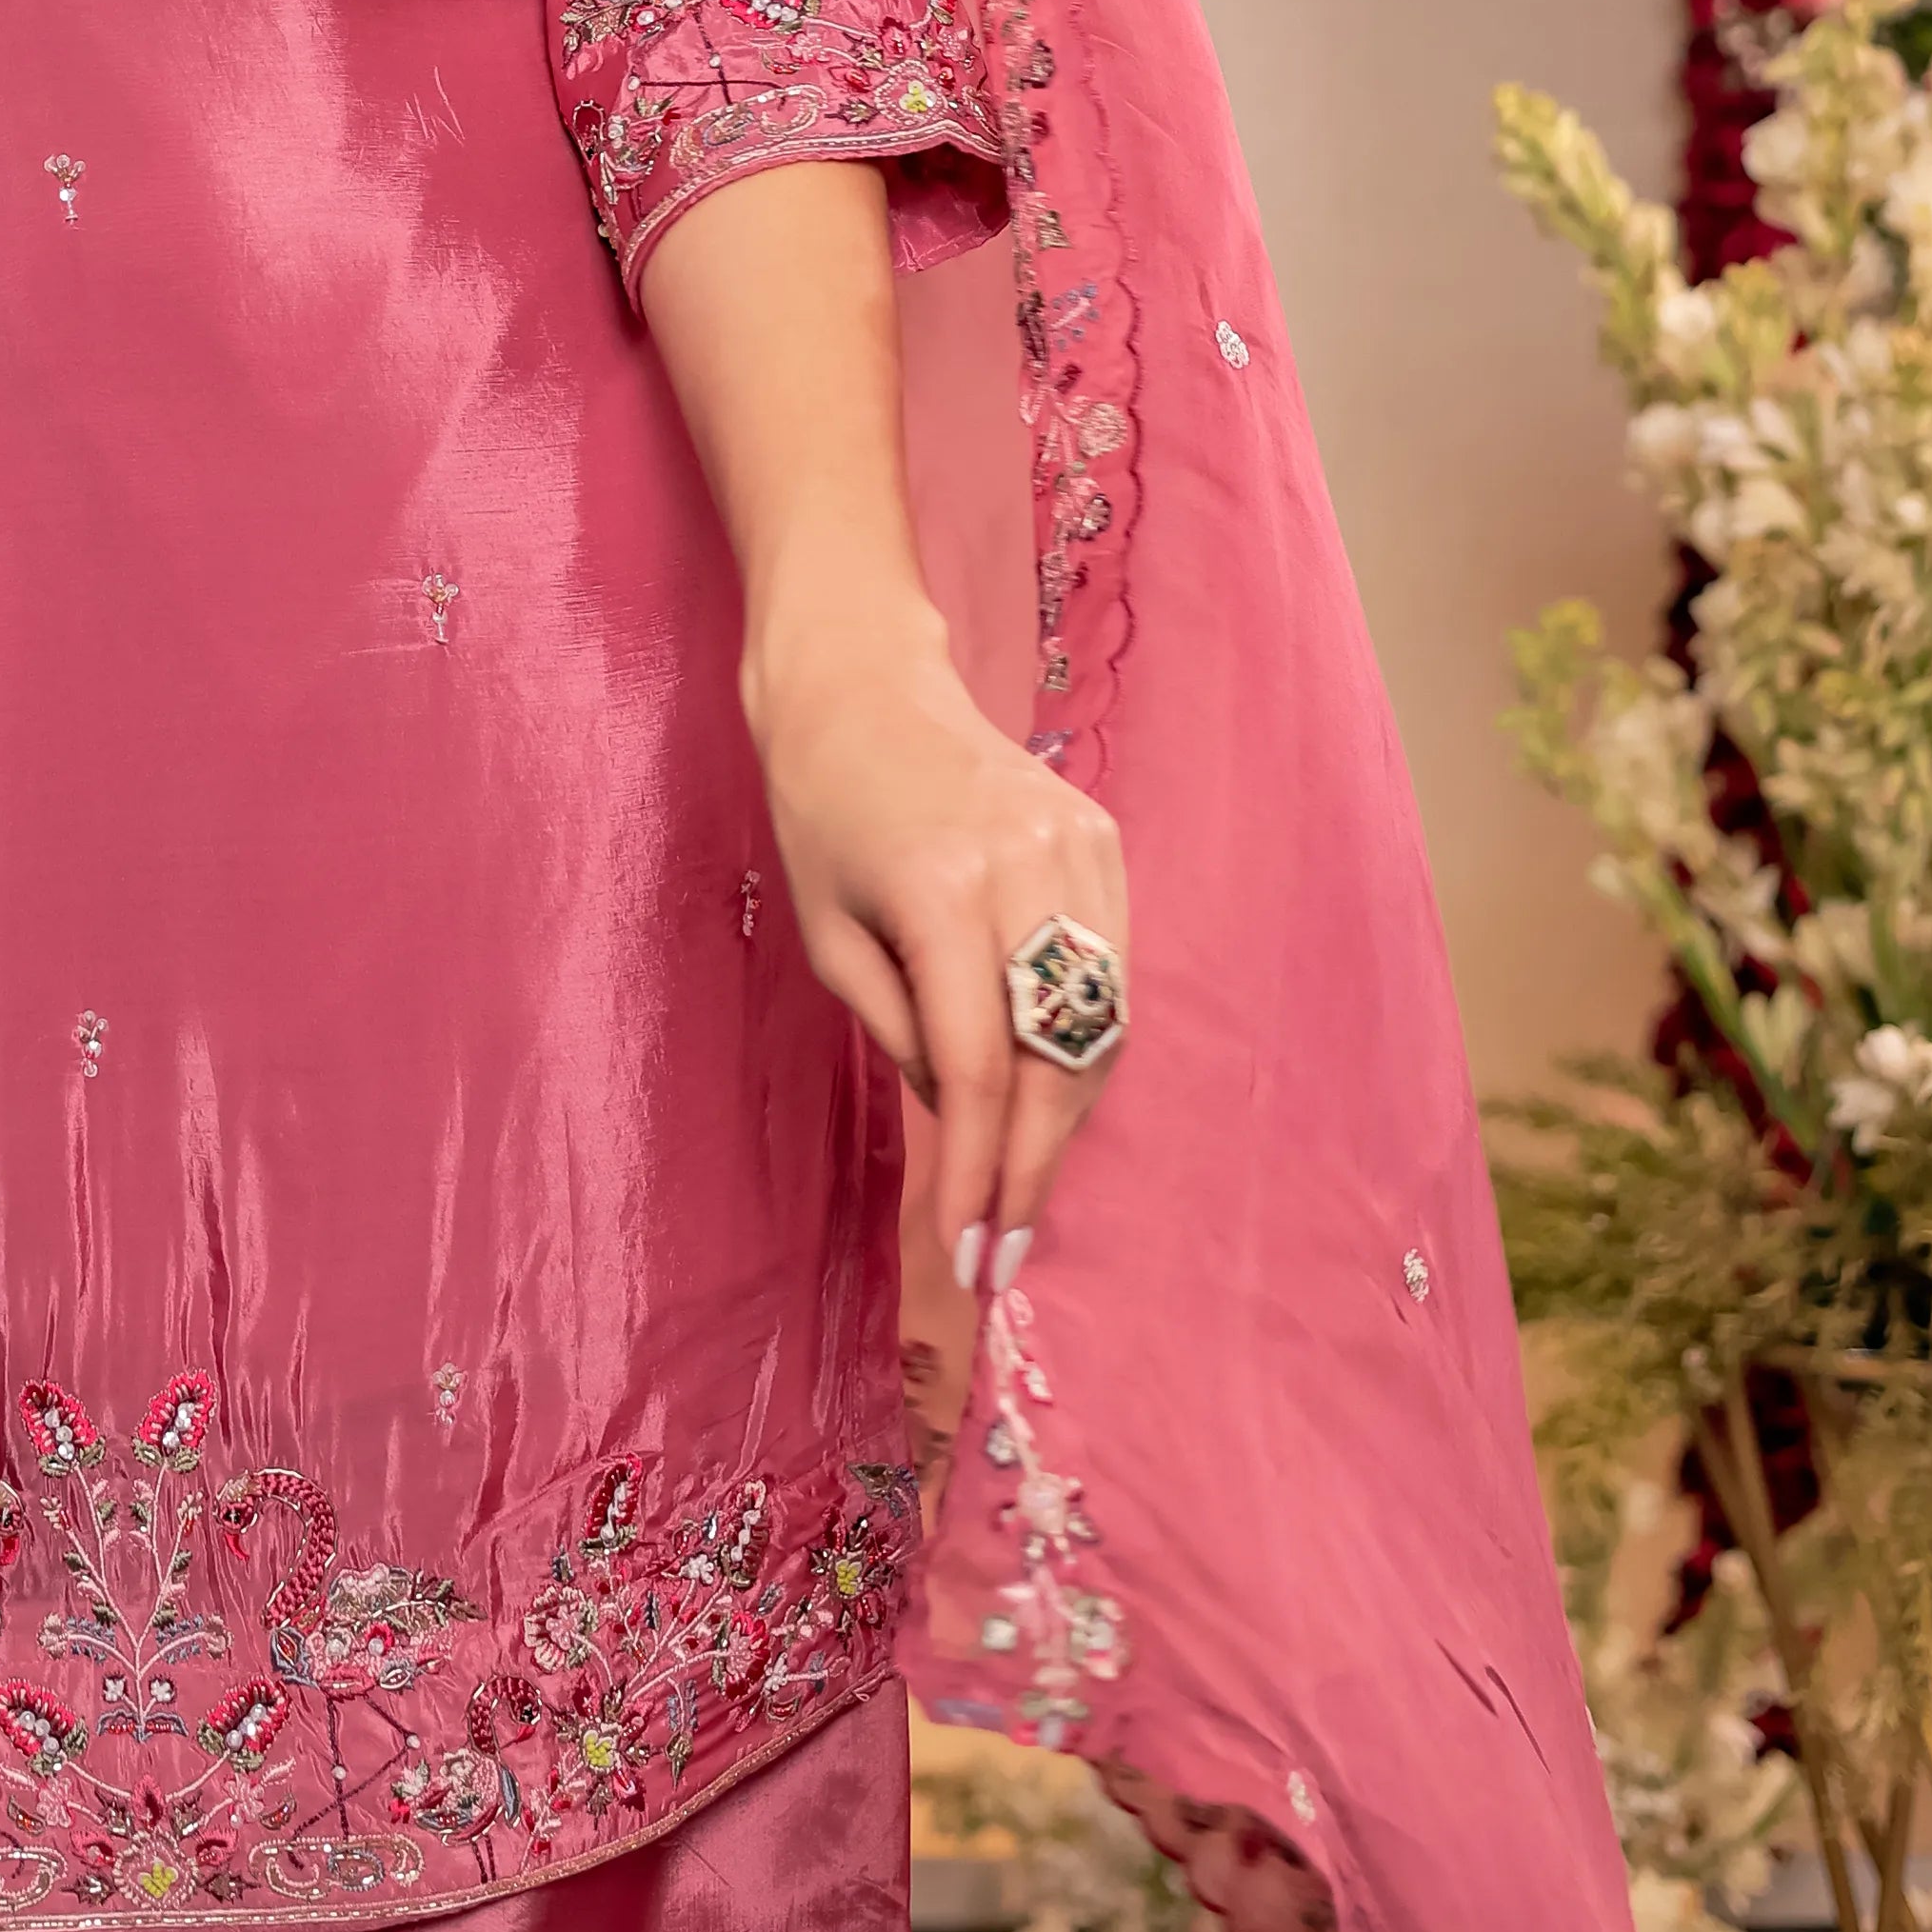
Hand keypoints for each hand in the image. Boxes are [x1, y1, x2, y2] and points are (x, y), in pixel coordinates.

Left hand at [741, 586, 1126, 1291]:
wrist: (863, 681)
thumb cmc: (820, 808)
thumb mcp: (826, 933)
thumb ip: (898, 1031)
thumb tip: (967, 1116)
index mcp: (941, 892)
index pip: (980, 1068)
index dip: (982, 1172)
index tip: (970, 1250)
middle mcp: (1026, 870)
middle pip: (1056, 1060)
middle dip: (1034, 1168)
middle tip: (1006, 1249)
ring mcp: (1079, 849)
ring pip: (1099, 1025)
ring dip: (1064, 1112)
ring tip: (1018, 1175)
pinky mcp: (1102, 839)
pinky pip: (1111, 972)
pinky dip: (1081, 1040)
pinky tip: (1042, 1080)